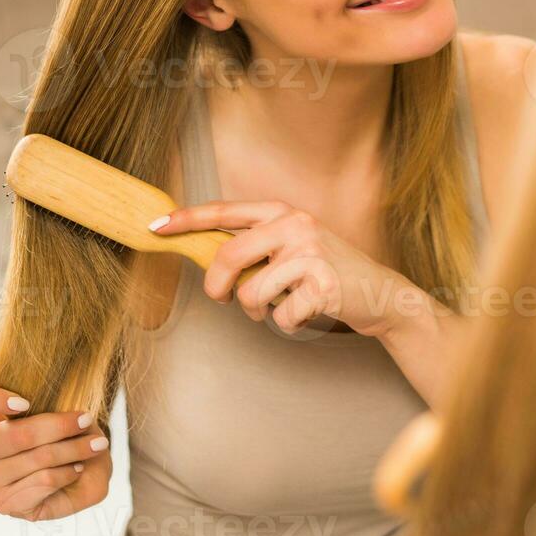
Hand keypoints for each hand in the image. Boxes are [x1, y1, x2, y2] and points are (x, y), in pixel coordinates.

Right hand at [0, 351, 111, 520]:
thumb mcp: (50, 396)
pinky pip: (42, 483)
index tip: (26, 402)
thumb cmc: (59, 425)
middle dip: (61, 426)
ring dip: (74, 450)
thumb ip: (23, 377)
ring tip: (96, 444)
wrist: (79, 463)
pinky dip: (67, 472)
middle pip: (16, 435)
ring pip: (36, 459)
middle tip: (88, 419)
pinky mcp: (5, 504)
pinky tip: (77, 467)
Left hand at [150, 200, 414, 337]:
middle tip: (222, 298)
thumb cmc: (326, 273)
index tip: (154, 226)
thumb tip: (207, 259)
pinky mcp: (323, 284)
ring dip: (261, 312)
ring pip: (251, 294)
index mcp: (282, 212)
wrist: (381, 293)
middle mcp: (295, 225)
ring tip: (282, 305)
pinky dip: (289, 324)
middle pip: (228, 257)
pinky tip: (308, 312)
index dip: (187, 219)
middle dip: (217, 287)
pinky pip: (280, 317)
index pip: (225, 211)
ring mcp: (310, 254)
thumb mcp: (293, 248)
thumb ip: (256, 247)